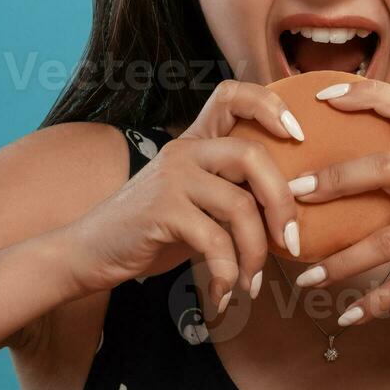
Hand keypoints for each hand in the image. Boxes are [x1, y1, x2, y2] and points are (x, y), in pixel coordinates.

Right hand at [59, 81, 305, 311]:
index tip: (299, 136)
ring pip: (240, 206)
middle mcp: (184, 150)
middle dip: (283, 204)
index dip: (270, 105)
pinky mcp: (162, 211)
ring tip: (253, 282)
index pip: (231, 95)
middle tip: (293, 243)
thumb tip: (290, 213)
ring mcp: (172, 178)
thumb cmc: (151, 232)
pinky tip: (225, 294)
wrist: (89, 252)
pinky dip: (228, 274)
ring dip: (257, 253)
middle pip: (253, 155)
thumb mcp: (195, 204)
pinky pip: (216, 242)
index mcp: (195, 142)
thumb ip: (233, 194)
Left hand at [287, 77, 389, 328]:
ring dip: (341, 263)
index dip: (368, 94)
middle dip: (334, 180)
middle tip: (293, 194)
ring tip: (307, 280)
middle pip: (385, 167)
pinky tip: (347, 318)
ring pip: (386, 240)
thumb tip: (342, 187)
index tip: (324, 93)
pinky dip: (373, 304)